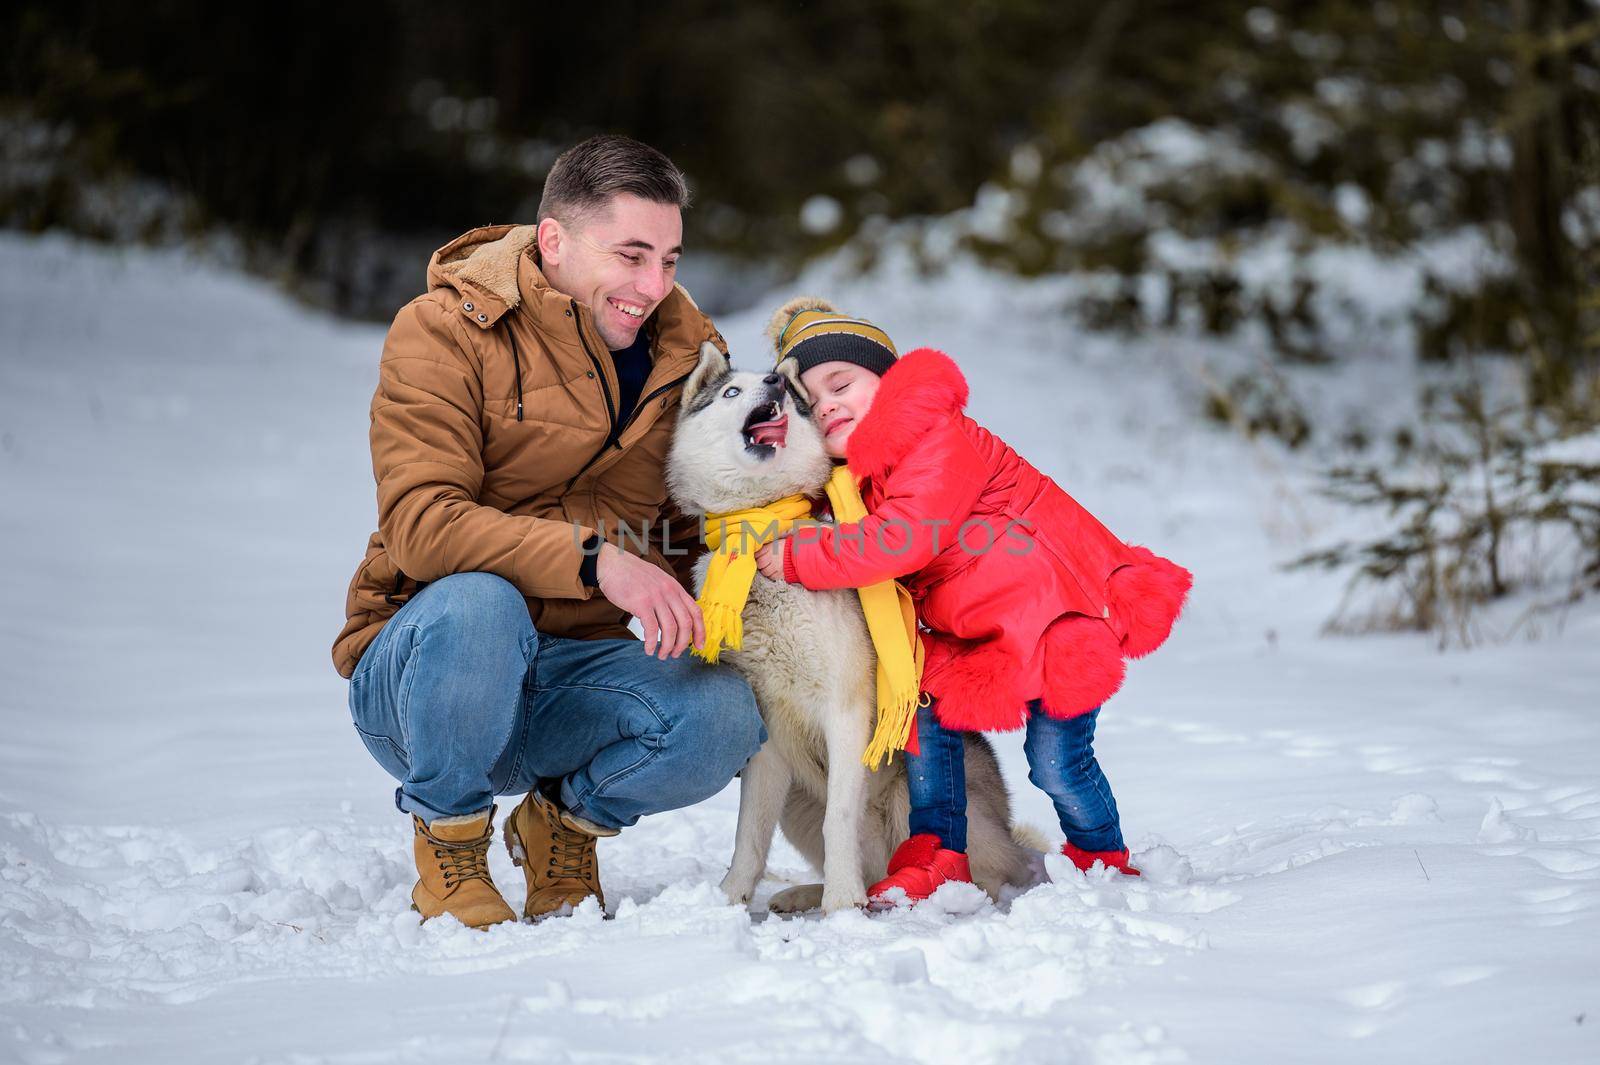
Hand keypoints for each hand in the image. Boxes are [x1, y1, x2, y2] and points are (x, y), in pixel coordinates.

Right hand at [595, 543, 705, 658]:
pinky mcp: (641, 603)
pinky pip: (652, 629)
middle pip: (685, 623)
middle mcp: (669, 592)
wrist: (612, 563)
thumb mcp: (659, 580)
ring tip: (662, 655)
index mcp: (675, 588)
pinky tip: (648, 649)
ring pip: (670, 629)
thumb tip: (676, 618)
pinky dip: (652, 643)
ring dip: (668, 647)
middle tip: (676, 654)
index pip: (695, 612)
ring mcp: (656, 597)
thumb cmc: (632, 574)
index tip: (699, 646)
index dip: (700, 631)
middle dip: (682, 643)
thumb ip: (669, 596)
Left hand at [754, 536, 787, 581]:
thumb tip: (758, 549)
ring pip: (765, 572)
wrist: (800, 553)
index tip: (758, 557)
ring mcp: (777, 566)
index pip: (758, 554)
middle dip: (760, 564)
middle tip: (762, 563)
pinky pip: (772, 577)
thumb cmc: (787, 547)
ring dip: (765, 570)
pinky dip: (771, 575)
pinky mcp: (781, 573)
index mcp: (771, 548)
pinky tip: (774, 571)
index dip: (757, 556)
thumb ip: (767, 546)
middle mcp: (772, 557)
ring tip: (768, 568)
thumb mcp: (776, 542)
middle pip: (760, 564)